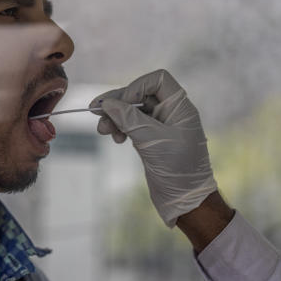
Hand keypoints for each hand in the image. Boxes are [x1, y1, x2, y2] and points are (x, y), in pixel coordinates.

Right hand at [91, 69, 217, 226]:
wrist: (186, 201)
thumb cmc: (177, 169)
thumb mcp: (151, 140)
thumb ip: (129, 118)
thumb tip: (108, 103)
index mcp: (180, 107)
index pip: (157, 80)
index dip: (135, 87)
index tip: (120, 104)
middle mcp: (172, 113)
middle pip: (141, 94)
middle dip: (118, 103)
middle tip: (95, 112)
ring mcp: (162, 126)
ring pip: (133, 110)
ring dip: (116, 117)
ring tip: (103, 131)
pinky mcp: (153, 139)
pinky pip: (133, 124)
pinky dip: (121, 128)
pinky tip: (116, 138)